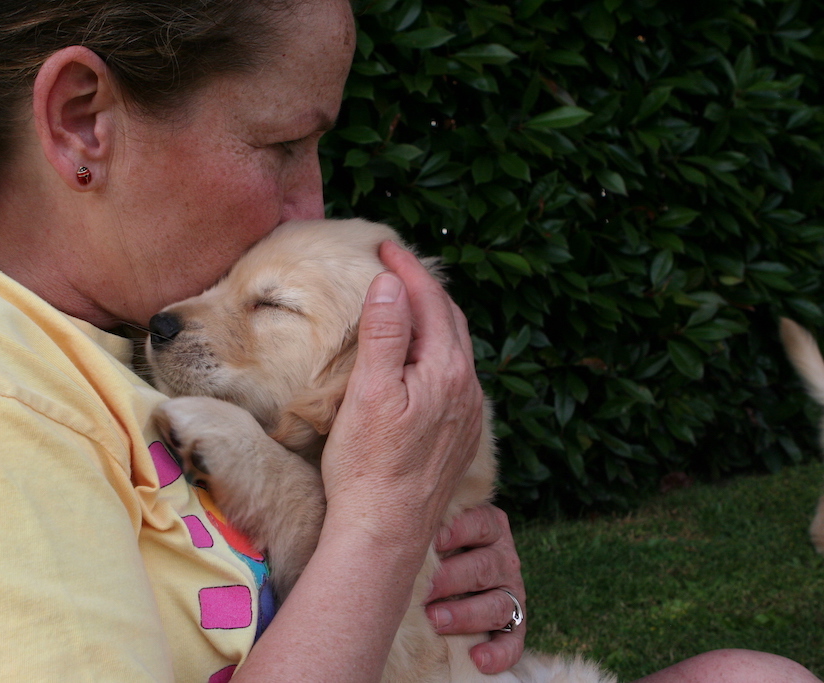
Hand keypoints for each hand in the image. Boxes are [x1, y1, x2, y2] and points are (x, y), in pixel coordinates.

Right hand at [320, 240, 483, 547]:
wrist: (386, 532)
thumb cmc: (368, 466)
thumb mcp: (369, 392)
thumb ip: (385, 334)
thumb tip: (392, 283)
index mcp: (447, 371)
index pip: (430, 302)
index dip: (408, 270)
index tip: (385, 246)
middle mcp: (468, 389)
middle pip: (451, 320)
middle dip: (426, 288)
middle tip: (396, 266)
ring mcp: (469, 415)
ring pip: (457, 349)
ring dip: (435, 319)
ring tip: (408, 304)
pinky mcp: (461, 436)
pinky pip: (456, 377)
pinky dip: (438, 351)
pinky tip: (422, 359)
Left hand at [426, 504, 525, 674]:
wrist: (435, 580)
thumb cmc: (418, 542)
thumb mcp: (424, 522)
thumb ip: (415, 512)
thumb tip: (379, 492)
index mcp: (486, 523)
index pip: (479, 522)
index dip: (456, 531)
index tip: (430, 540)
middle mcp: (503, 554)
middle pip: (485, 565)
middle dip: (452, 578)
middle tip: (422, 589)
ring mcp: (510, 590)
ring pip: (499, 602)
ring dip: (467, 614)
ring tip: (435, 620)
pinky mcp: (513, 623)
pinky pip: (515, 638)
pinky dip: (500, 651)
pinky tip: (478, 659)